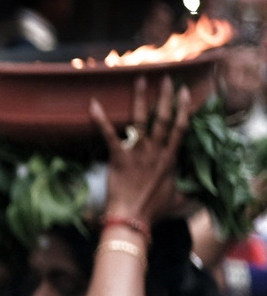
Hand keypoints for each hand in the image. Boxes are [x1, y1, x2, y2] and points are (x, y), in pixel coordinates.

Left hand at [91, 75, 193, 229]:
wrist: (133, 218)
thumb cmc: (155, 211)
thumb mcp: (179, 200)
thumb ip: (190, 191)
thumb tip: (201, 191)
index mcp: (171, 158)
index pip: (181, 127)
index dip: (184, 108)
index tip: (184, 92)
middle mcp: (156, 151)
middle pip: (163, 118)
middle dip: (165, 96)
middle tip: (166, 77)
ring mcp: (137, 152)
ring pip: (141, 120)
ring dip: (140, 99)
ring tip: (139, 80)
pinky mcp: (118, 157)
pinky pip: (109, 134)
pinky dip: (100, 119)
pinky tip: (94, 104)